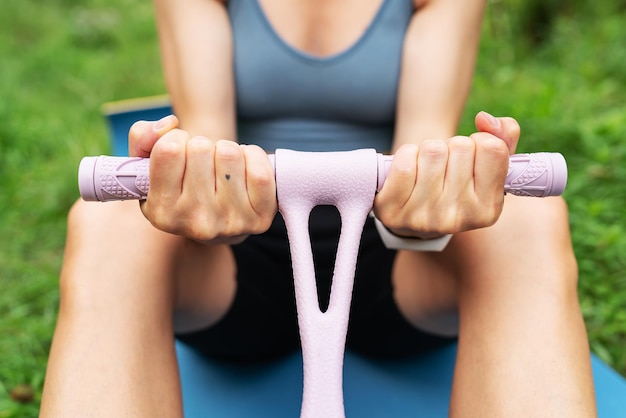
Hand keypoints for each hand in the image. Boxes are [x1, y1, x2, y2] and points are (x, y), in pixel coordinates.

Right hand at [128, 115, 276, 243]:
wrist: (217, 223)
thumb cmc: (180, 186)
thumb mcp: (147, 166)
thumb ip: (143, 137)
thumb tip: (169, 124)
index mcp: (162, 212)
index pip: (169, 149)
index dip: (176, 139)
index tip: (179, 150)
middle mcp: (195, 222)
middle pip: (201, 148)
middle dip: (202, 145)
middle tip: (203, 162)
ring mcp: (230, 223)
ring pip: (230, 153)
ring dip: (226, 150)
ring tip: (221, 167)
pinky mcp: (260, 219)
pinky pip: (260, 169)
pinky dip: (253, 156)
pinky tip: (243, 168)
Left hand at [373, 112, 520, 237]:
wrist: (413, 214)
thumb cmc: (456, 182)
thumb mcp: (487, 166)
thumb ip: (504, 136)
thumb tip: (484, 119)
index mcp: (488, 210)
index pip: (492, 149)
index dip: (480, 141)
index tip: (472, 155)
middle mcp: (458, 218)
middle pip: (461, 146)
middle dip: (452, 146)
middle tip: (446, 165)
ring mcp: (424, 217)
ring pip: (432, 150)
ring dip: (428, 149)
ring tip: (427, 168)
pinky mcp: (393, 211)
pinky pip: (404, 162)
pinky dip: (405, 155)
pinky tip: (408, 171)